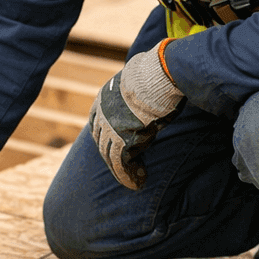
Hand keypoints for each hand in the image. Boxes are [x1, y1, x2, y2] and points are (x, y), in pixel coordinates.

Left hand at [89, 42, 184, 188]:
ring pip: (110, 157)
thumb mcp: (139, 80)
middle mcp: (101, 114)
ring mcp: (109, 128)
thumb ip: (136, 88)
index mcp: (103, 98)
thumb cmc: (157, 75)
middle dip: (113, 158)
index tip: (119, 148)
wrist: (158, 76)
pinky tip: (138, 183)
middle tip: (128, 169)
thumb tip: (146, 79)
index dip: (108, 139)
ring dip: (123, 171)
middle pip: (102, 143)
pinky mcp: (120, 140)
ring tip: (135, 181)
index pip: (100, 125)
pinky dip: (129, 176)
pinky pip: (121, 164)